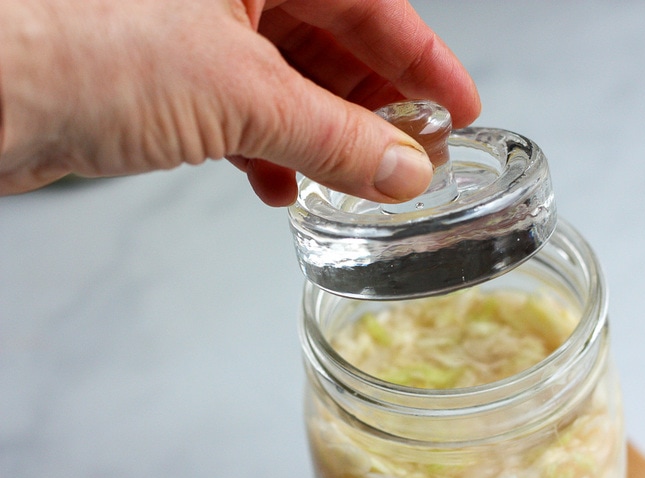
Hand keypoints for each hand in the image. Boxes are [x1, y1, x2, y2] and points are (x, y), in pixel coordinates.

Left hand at [0, 0, 480, 204]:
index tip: (457, 107)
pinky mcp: (166, 77)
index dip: (422, 59)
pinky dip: (269, 152)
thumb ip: (334, 138)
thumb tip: (403, 169)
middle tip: (408, 156)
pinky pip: (242, 112)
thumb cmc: (80, 47)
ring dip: (322, 139)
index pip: (369, 1)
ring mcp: (195, 30)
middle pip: (333, 43)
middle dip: (372, 107)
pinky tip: (280, 186)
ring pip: (289, 85)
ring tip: (350, 181)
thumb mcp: (241, 94)